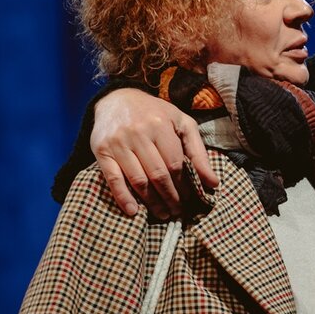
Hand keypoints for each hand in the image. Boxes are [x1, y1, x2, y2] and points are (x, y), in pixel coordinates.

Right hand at [90, 88, 218, 217]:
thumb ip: (198, 152)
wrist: (117, 99)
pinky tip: (133, 211)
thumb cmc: (155, 114)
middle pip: (158, 174)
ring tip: (163, 214)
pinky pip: (112, 178)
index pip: (175, 164)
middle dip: (170, 197)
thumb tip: (213, 183)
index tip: (189, 199)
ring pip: (138, 180)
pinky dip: (122, 197)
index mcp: (160, 125)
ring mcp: (118, 142)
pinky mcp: (101, 150)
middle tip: (177, 211)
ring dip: (151, 202)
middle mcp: (138, 133)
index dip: (184, 185)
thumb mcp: (182, 124)